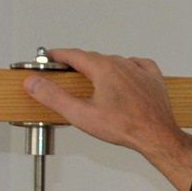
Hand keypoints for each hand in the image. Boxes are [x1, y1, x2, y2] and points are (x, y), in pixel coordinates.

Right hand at [22, 48, 191, 190]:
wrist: (157, 135)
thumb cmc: (126, 127)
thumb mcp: (81, 114)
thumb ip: (54, 97)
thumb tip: (34, 83)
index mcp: (103, 69)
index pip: (74, 55)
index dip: (58, 55)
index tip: (49, 58)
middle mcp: (122, 64)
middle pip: (93, 58)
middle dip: (77, 63)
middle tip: (66, 71)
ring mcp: (139, 70)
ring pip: (114, 62)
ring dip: (101, 67)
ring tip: (92, 78)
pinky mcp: (152, 78)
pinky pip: (137, 65)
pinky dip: (126, 68)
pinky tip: (123, 75)